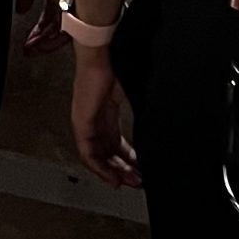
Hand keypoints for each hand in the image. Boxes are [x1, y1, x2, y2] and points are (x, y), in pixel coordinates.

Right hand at [16, 0, 70, 53]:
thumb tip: (20, 10)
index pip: (50, 19)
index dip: (39, 31)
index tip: (29, 41)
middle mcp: (68, 1)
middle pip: (57, 28)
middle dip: (42, 41)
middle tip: (30, 49)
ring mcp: (73, 5)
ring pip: (62, 31)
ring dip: (46, 42)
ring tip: (32, 48)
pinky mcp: (77, 8)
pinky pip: (67, 29)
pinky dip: (53, 37)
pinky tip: (40, 41)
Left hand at [70, 47, 140, 187]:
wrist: (101, 56)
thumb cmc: (115, 69)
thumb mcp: (129, 97)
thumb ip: (138, 113)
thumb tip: (157, 125)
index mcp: (106, 115)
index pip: (115, 145)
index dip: (128, 160)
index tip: (141, 171)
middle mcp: (94, 122)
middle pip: (106, 154)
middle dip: (123, 170)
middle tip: (138, 182)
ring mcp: (85, 123)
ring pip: (96, 157)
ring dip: (113, 172)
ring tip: (128, 183)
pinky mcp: (81, 123)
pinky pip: (87, 153)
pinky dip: (100, 167)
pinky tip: (112, 176)